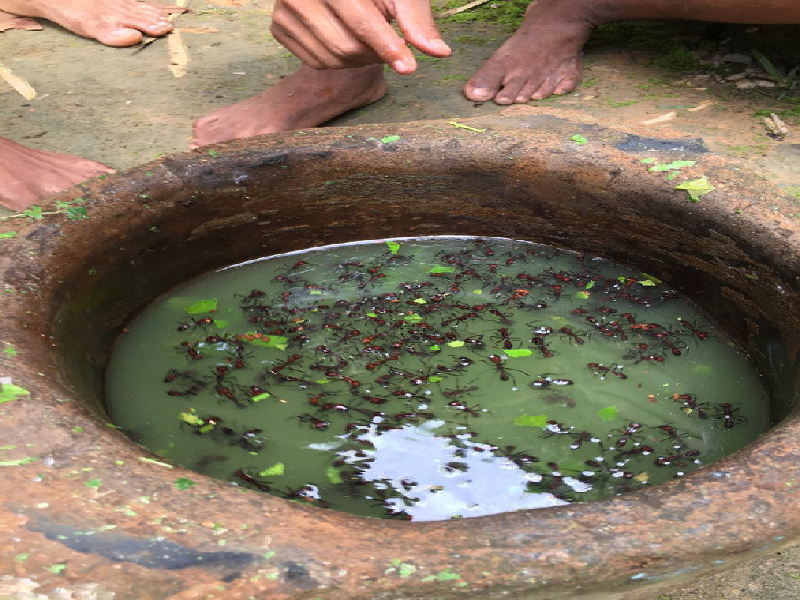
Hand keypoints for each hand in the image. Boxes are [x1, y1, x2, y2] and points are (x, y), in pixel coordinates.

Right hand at [271, 0, 450, 73]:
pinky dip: (339, 60)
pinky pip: (315, 61)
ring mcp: (284, 10)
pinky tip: (350, 41)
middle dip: (375, 54)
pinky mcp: (278, 27)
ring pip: (330, 59)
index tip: (409, 68)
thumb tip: (440, 52)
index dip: (387, 47)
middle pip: (346, 46)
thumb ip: (416, 20)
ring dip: (359, 60)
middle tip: (391, 46)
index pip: (361, 22)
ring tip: (372, 41)